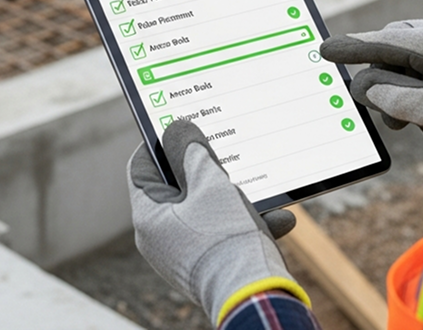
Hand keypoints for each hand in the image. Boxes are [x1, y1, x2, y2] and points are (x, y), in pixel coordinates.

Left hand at [128, 120, 308, 324]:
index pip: (142, 167)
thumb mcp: (210, 184)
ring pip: (207, 210)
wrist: (256, 298)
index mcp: (149, 217)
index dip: (159, 142)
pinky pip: (226, 234)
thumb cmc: (226, 240)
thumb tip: (177, 129)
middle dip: (207, 169)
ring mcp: (186, 254)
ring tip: (258, 188)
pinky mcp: (211, 265)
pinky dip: (249, 223)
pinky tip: (280, 219)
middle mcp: (161, 238)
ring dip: (236, 196)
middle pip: (178, 187)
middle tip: (224, 150)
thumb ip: (192, 152)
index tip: (179, 124)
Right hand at [320, 13, 422, 147]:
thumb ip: (391, 97)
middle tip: (378, 107)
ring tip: (415, 121)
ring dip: (408, 84)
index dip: (351, 48)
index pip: (381, 40)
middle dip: (384, 75)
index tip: (324, 50)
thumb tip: (364, 86)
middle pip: (398, 45)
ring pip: (418, 55)